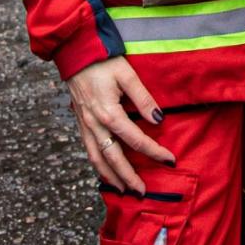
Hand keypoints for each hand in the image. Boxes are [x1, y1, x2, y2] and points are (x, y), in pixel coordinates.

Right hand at [64, 57, 176, 193]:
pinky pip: (88, 151)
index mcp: (109, 113)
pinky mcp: (80, 123)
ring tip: (123, 190)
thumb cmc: (103, 61)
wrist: (75, 52)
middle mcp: (94, 124)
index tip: (170, 160)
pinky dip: (97, 166)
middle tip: (142, 192)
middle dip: (128, 178)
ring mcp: (85, 125)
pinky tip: (105, 172)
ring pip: (96, 159)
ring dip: (110, 177)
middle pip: (113, 159)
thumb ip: (143, 99)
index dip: (154, 151)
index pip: (136, 140)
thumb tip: (158, 120)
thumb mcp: (127, 75)